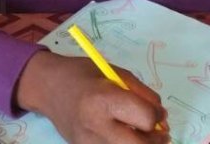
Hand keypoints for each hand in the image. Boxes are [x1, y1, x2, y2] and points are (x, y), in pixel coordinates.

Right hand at [15, 51, 168, 143]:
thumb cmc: (83, 74)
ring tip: (143, 136)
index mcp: (104, 99)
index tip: (157, 112)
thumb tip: (161, 117)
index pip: (144, 118)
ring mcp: (87, 142)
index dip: (157, 116)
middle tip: (160, 133)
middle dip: (154, 140)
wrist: (48, 87)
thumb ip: (142, 94)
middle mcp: (95, 124)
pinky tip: (125, 138)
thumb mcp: (116, 73)